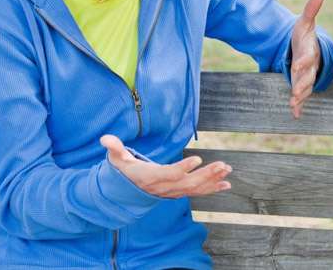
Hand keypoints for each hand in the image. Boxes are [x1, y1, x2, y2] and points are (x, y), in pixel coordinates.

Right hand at [100, 135, 230, 197]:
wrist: (126, 194)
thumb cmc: (124, 172)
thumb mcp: (117, 160)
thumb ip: (114, 148)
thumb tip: (105, 138)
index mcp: (151, 177)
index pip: (169, 174)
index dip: (183, 168)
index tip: (197, 158)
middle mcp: (164, 187)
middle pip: (188, 182)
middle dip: (206, 174)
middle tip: (223, 165)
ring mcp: (173, 192)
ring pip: (195, 188)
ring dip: (213, 179)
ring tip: (227, 170)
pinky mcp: (179, 192)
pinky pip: (197, 192)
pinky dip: (212, 188)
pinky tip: (226, 184)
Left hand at [289, 0, 323, 118]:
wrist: (309, 49)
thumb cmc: (304, 36)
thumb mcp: (304, 23)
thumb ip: (310, 11)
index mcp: (309, 52)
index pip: (308, 57)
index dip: (304, 61)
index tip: (297, 65)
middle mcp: (310, 66)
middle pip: (308, 76)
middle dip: (303, 84)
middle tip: (297, 92)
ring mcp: (306, 77)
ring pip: (305, 88)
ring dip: (300, 96)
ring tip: (294, 104)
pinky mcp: (301, 84)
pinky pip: (301, 96)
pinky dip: (299, 106)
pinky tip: (295, 114)